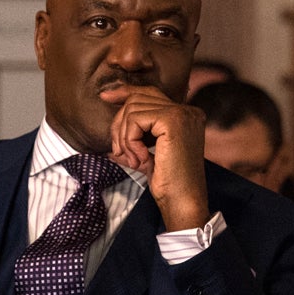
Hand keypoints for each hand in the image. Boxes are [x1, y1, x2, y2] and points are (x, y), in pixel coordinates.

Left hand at [106, 85, 209, 229]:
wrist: (182, 201)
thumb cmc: (168, 183)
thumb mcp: (148, 153)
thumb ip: (134, 136)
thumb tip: (111, 123)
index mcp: (186, 115)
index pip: (150, 94)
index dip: (125, 92)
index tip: (105, 96)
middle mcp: (188, 110)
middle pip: (138, 99)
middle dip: (120, 124)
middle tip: (119, 151)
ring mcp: (182, 113)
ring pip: (133, 109)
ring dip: (124, 137)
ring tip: (132, 159)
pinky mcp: (172, 121)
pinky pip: (135, 120)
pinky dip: (130, 141)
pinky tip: (140, 159)